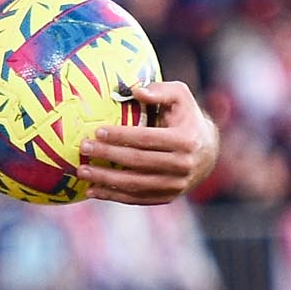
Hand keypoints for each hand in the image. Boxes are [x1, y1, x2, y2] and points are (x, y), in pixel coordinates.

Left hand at [79, 78, 218, 205]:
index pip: (147, 139)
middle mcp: (183, 165)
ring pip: (135, 184)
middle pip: (138, 162)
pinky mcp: (168, 197)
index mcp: (185, 140)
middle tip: (84, 148)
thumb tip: (135, 91)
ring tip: (82, 171)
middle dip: (108, 155)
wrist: (207, 151)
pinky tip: (93, 190)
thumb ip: (160, 90)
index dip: (121, 136)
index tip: (97, 131)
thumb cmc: (186, 118)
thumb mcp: (180, 96)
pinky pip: (137, 199)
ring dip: (105, 179)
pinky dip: (113, 196)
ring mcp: (176, 185)